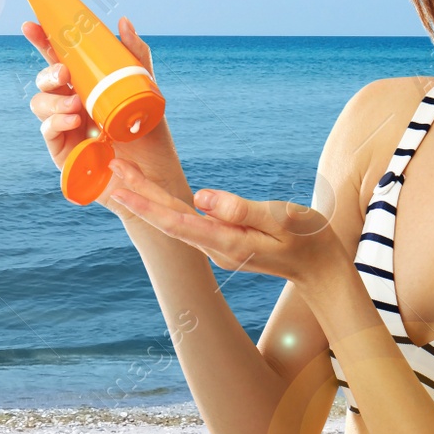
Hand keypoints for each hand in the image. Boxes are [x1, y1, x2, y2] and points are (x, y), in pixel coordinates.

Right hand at [22, 16, 185, 219]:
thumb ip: (136, 56)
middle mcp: (72, 103)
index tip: (31, 26)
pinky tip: (73, 121)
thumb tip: (123, 21)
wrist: (154, 176)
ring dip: (53, 100)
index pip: (59, 58)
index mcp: (88, 85)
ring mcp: (65, 127)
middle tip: (64, 73)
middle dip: (48, 73)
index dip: (43, 42)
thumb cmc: (149, 134)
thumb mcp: (146, 89)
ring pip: (40, 104)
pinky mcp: (61, 151)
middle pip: (45, 81)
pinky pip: (47, 130)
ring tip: (76, 105)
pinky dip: (56, 122)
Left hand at [104, 157, 343, 285]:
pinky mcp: (223, 240)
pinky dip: (166, 204)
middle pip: (168, 218)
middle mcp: (215, 247)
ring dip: (149, 197)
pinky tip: (155, 193)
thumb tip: (201, 197)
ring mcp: (218, 246)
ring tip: (124, 173)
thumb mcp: (282, 218)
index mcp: (227, 242)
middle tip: (112, 164)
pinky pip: (187, 220)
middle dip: (138, 192)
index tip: (120, 187)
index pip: (176, 221)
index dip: (146, 203)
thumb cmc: (309, 239)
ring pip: (175, 218)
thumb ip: (242, 209)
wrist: (321, 268)